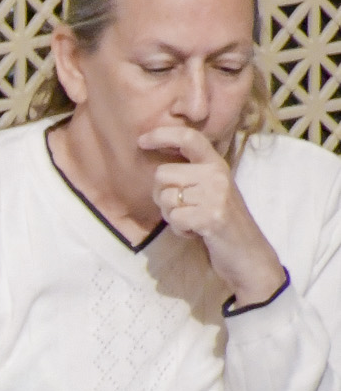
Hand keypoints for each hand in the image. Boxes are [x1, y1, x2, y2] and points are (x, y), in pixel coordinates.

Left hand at [143, 125, 286, 304]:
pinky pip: (174, 219)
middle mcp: (217, 175)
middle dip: (162, 196)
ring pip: (165, 198)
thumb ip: (191, 176)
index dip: (162, 135)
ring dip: (172, 216)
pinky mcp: (211, 217)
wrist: (249, 256)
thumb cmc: (222, 224)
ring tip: (194, 222)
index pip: (189, 138)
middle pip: (162, 174)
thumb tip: (157, 166)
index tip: (142, 141)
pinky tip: (198, 233)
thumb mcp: (210, 192)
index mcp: (217, 165)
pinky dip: (180, 231)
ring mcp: (216, 195)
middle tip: (183, 210)